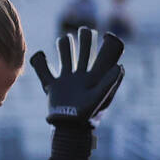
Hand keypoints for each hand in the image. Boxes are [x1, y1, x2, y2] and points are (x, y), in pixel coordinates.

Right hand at [30, 27, 125, 159]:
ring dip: (65, 45)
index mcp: (93, 77)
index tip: (104, 34)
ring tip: (64, 40)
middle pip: (84, 51)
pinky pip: (44, 71)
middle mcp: (80, 76)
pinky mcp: (52, 86)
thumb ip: (110, 82)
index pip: (100, 55)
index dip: (103, 44)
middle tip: (84, 31)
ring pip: (65, 55)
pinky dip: (39, 61)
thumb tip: (120, 66)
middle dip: (84, 39)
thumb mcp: (101, 98)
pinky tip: (40, 54)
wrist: (70, 129)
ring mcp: (66, 80)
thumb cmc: (88, 115)